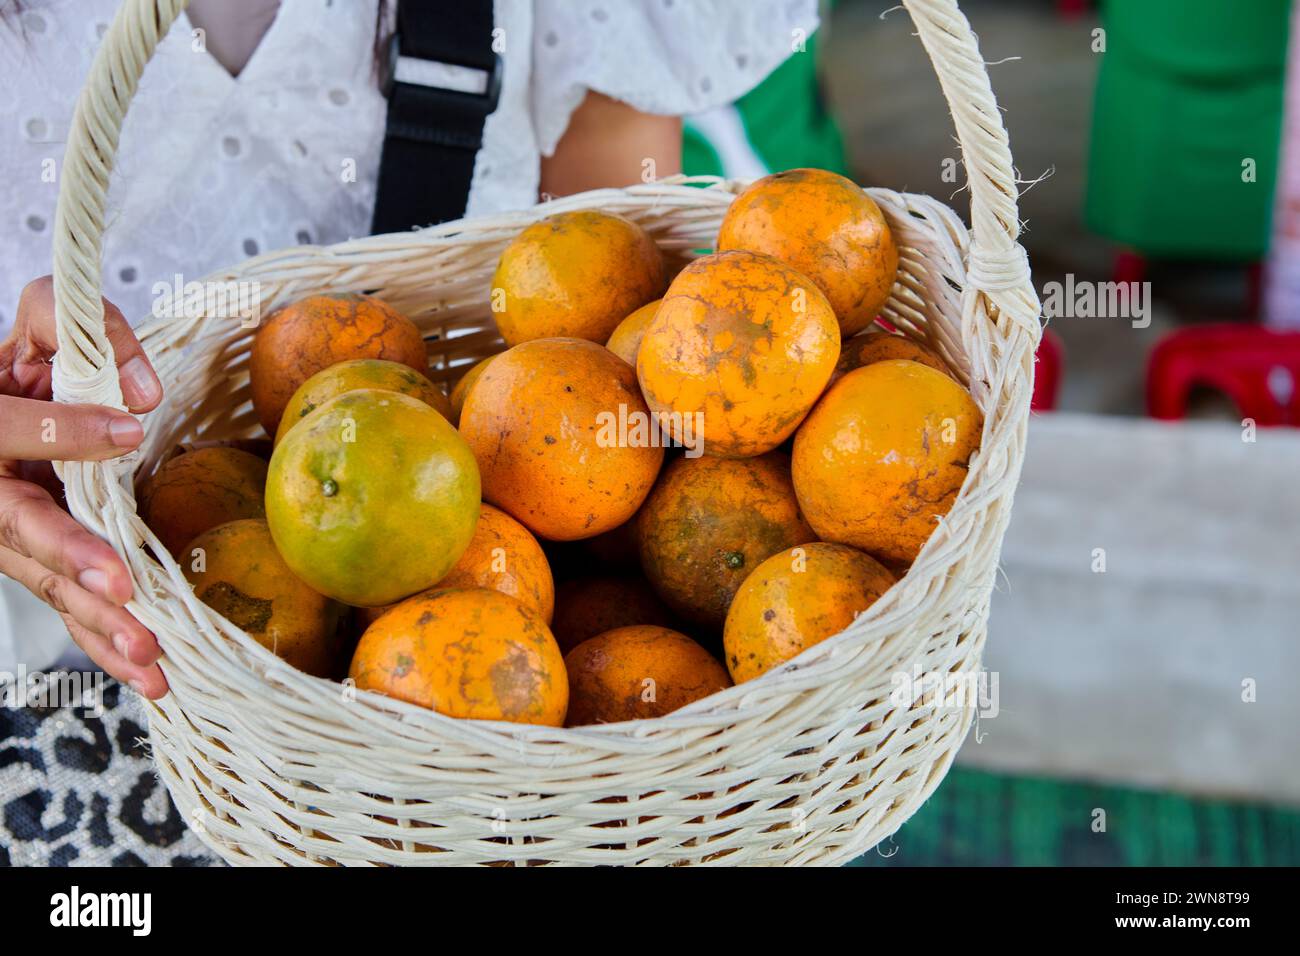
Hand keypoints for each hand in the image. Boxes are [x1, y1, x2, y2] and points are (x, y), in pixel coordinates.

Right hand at [0, 277, 167, 697]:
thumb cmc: (23, 367)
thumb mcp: (43, 326)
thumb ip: (85, 327)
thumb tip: (141, 391)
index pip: (8, 426)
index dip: (64, 427)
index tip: (132, 425)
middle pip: (22, 526)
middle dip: (71, 556)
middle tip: (118, 584)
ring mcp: (8, 539)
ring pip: (48, 584)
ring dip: (97, 624)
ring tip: (148, 651)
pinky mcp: (38, 567)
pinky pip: (70, 612)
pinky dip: (107, 648)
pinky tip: (151, 679)